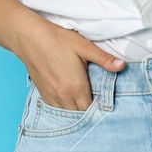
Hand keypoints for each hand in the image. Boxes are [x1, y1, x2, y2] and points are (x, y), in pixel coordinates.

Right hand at [0, 0, 125, 110]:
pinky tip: (69, 99)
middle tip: (96, 101)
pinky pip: (56, 108)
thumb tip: (122, 66)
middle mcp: (63, 96)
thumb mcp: (83, 46)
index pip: (91, 109)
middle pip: (80, 114)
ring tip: (83, 102)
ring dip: (75, 110)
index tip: (104, 102)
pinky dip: (64, 107)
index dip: (99, 107)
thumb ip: (104, 59)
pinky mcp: (43, 93)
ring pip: (67, 113)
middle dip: (88, 110)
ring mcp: (51, 96)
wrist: (29, 37)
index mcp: (76, 87)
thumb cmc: (57, 39)